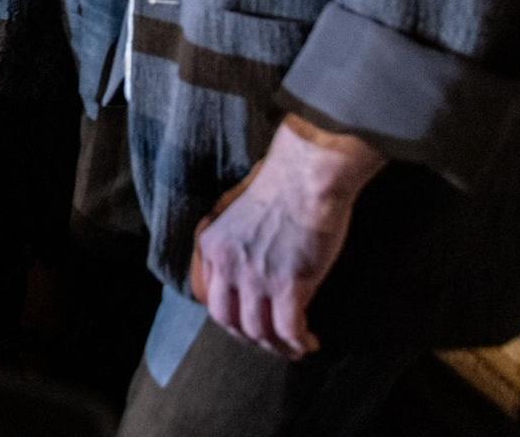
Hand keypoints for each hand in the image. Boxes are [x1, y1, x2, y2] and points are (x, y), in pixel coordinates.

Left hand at [188, 115, 385, 358]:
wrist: (307, 172)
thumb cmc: (282, 183)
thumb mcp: (238, 211)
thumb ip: (235, 240)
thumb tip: (248, 264)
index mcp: (212, 245)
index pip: (209, 298)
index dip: (230, 318)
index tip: (248, 324)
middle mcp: (227, 264)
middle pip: (228, 320)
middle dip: (250, 337)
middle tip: (271, 341)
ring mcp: (255, 276)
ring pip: (258, 331)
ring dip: (277, 346)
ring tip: (295, 347)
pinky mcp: (288, 284)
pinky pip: (288, 330)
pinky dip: (299, 343)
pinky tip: (310, 342)